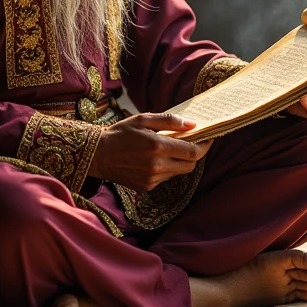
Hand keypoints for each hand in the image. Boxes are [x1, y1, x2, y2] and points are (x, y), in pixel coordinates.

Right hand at [88, 112, 212, 191]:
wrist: (97, 154)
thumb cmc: (120, 133)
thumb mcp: (143, 119)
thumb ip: (169, 121)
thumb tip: (192, 125)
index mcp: (157, 147)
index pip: (193, 152)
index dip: (205, 145)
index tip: (209, 137)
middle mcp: (157, 166)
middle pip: (190, 165)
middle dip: (195, 154)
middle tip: (193, 142)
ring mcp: (152, 179)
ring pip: (178, 172)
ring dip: (180, 161)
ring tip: (170, 148)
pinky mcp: (146, 187)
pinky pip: (166, 178)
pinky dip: (167, 168)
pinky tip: (156, 159)